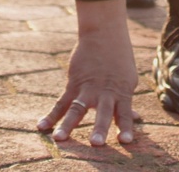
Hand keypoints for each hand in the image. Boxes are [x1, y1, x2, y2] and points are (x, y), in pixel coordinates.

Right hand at [37, 0, 140, 145]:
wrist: (104, 34)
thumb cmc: (119, 60)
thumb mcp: (127, 80)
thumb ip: (126, 102)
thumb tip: (136, 118)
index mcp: (122, 93)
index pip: (124, 114)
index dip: (125, 127)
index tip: (125, 141)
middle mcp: (105, 92)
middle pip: (103, 113)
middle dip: (100, 128)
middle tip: (96, 144)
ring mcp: (88, 89)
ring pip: (77, 109)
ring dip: (68, 125)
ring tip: (59, 139)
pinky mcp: (73, 84)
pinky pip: (60, 103)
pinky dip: (51, 115)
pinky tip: (42, 126)